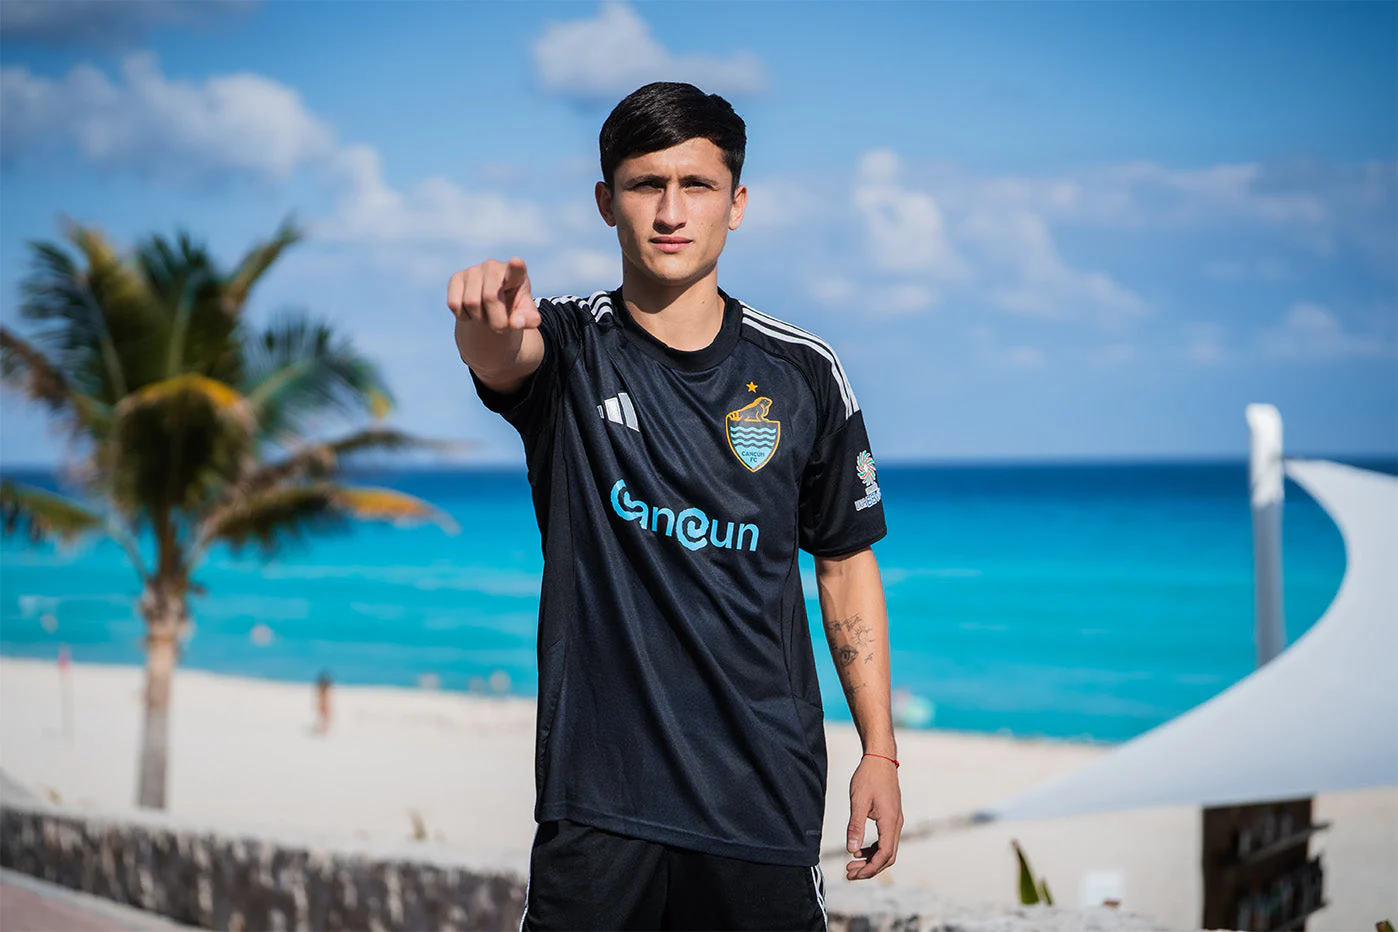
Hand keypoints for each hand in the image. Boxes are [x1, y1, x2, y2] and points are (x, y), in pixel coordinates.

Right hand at [447, 257, 540, 331]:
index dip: (516, 266)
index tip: (517, 263)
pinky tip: (472, 312)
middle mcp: (493, 267)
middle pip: (490, 297)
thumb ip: (528, 320)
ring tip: (487, 317)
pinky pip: (454, 303)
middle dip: (495, 320)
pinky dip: (463, 316)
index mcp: (516, 274)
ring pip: (471, 302)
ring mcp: (473, 270)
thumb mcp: (526, 316)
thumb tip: (515, 323)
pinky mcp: (456, 278)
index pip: (517, 269)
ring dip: (480, 319)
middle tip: (501, 325)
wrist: (493, 306)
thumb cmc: (513, 307)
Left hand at [845, 754, 902, 879]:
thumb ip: (855, 826)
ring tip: (852, 863)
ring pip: (887, 849)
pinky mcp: (891, 816)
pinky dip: (873, 848)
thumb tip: (851, 849)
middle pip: (888, 856)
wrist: (880, 758)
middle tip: (850, 873)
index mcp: (890, 821)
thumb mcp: (858, 801)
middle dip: (870, 868)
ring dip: (871, 859)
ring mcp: (895, 820)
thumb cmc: (869, 776)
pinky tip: (859, 849)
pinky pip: (885, 839)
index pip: (884, 854)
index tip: (854, 874)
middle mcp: (896, 823)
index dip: (870, 868)